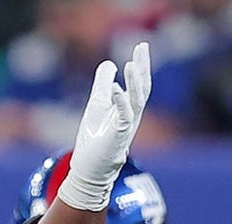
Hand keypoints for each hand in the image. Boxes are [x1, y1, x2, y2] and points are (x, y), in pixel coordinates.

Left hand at [58, 42, 151, 211]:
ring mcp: (127, 126)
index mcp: (127, 109)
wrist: (89, 170)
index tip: (141, 46)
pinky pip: (123, 116)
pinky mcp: (118, 136)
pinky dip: (120, 101)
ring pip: (137, 101)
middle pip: (143, 88)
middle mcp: (131, 117)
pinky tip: (115, 87)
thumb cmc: (94, 141)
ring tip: (131, 63)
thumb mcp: (96, 106)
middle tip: (142, 46)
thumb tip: (109, 63)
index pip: (138, 84)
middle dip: (142, 68)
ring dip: (134, 82)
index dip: (141, 65)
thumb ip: (102, 86)